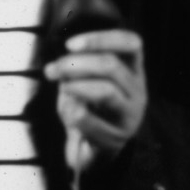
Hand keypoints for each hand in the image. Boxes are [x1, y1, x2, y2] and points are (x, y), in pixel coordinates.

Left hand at [42, 28, 146, 172]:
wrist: (94, 150)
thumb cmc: (89, 108)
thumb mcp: (84, 82)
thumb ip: (77, 69)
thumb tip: (59, 65)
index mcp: (133, 70)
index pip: (131, 43)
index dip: (101, 39)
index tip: (70, 44)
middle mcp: (137, 90)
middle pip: (112, 66)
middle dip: (76, 64)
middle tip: (52, 70)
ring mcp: (131, 114)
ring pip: (107, 91)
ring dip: (76, 86)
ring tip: (62, 89)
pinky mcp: (118, 137)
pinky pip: (91, 120)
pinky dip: (73, 112)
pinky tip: (68, 112)